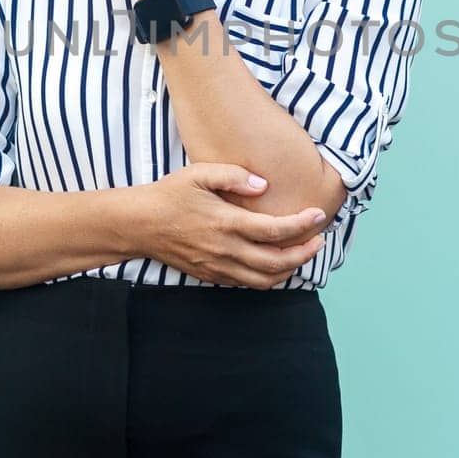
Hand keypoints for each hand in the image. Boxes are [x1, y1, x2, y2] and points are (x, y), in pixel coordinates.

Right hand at [138, 163, 329, 289]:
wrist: (139, 225)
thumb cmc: (169, 195)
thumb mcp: (199, 174)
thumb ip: (234, 176)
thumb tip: (263, 185)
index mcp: (227, 223)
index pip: (275, 231)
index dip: (302, 225)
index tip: (318, 216)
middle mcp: (226, 250)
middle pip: (277, 262)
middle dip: (304, 253)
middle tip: (319, 240)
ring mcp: (219, 267)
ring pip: (265, 280)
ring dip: (289, 270)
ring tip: (302, 254)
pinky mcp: (211, 276)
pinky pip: (247, 284)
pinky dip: (268, 278)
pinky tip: (275, 264)